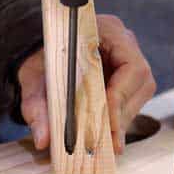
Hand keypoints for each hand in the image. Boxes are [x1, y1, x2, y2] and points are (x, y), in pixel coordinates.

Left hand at [16, 14, 156, 153]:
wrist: (42, 55)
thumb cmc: (41, 60)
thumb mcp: (33, 80)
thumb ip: (36, 106)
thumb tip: (44, 139)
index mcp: (107, 31)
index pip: (130, 66)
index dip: (121, 97)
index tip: (107, 124)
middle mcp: (124, 42)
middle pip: (140, 82)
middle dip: (123, 115)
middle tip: (108, 143)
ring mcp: (129, 58)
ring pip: (140, 93)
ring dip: (124, 119)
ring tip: (107, 142)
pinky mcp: (128, 75)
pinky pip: (133, 98)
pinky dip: (120, 118)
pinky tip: (107, 134)